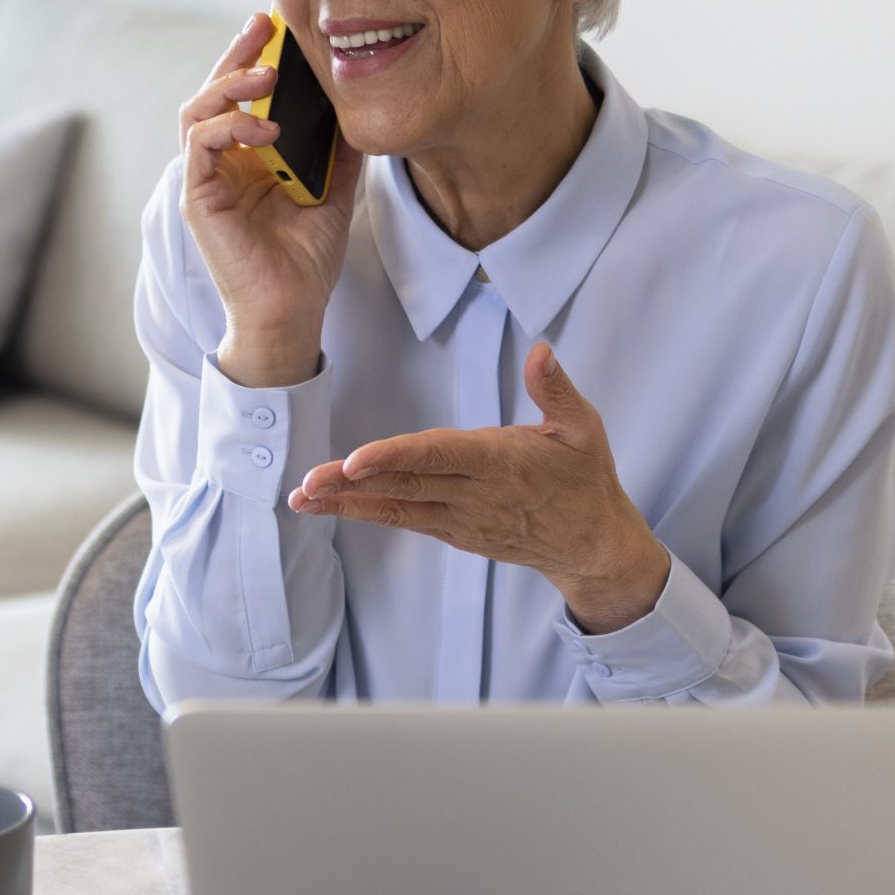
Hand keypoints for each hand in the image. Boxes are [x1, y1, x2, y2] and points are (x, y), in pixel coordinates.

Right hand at [179, 14, 365, 386]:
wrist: (293, 307)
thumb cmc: (305, 257)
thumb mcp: (335, 190)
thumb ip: (339, 150)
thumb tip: (358, 105)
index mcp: (246, 158)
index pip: (240, 97)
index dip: (251, 59)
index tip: (275, 28)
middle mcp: (221, 164)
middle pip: (212, 93)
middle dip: (235, 54)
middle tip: (261, 24)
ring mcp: (206, 180)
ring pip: (197, 112)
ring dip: (229, 85)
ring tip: (267, 74)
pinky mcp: (198, 198)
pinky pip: (200, 146)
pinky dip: (229, 126)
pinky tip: (265, 127)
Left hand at [289, 343, 669, 633]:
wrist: (592, 544)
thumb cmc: (586, 478)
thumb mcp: (584, 429)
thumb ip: (556, 390)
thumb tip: (540, 349)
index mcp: (502, 463)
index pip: (440, 456)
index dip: (394, 457)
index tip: (355, 459)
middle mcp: (475, 495)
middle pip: (405, 485)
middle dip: (352, 483)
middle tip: (305, 481)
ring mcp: (461, 519)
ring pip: (396, 508)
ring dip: (346, 503)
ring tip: (301, 497)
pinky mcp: (454, 533)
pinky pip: (404, 520)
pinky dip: (366, 512)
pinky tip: (331, 506)